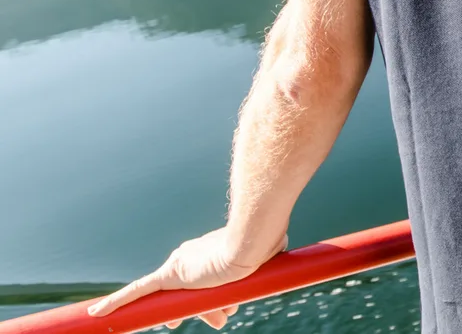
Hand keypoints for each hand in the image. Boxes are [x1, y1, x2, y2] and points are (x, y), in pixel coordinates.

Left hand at [87, 227, 285, 328]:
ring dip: (198, 312)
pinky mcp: (168, 275)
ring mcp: (177, 267)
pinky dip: (116, 302)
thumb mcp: (256, 269)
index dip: (204, 298)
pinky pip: (137, 290)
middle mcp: (189, 258)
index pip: (198, 281)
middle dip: (206, 310)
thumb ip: (251, 277)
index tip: (212, 309)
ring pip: (179, 301)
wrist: (251, 245)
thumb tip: (254, 288)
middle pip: (190, 293)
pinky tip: (97, 313)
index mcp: (208, 255)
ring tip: (219, 316)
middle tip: (218, 320)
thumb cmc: (261, 250)